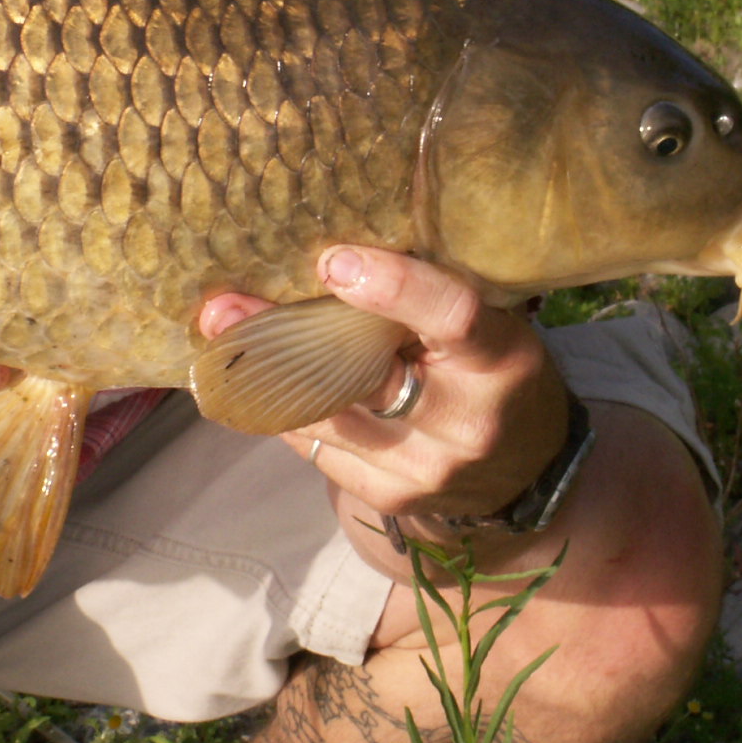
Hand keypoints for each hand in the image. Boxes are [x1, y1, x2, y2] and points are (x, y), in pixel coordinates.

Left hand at [197, 248, 567, 524]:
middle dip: (286, 337)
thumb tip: (336, 245)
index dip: (393, 285)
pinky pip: (318, 446)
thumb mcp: (489, 323)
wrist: (522, 470)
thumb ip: (428, 294)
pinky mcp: (389, 497)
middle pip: (361, 375)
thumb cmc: (492, 370)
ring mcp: (423, 468)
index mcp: (500, 359)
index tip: (335, 259)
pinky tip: (252, 379)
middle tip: (224, 307)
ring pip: (326, 414)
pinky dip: (284, 409)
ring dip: (264, 375)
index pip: (452, 316)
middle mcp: (463, 422)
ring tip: (219, 335)